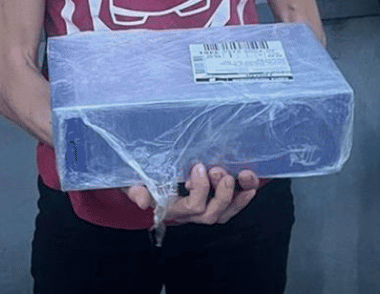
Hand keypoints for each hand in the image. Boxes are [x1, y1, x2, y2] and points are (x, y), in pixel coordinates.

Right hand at [122, 163, 260, 224]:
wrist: (139, 180)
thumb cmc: (135, 179)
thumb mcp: (129, 181)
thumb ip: (134, 190)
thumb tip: (143, 201)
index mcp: (170, 207)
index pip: (192, 207)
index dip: (200, 189)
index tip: (198, 166)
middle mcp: (188, 213)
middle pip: (211, 214)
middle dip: (220, 193)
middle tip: (219, 169)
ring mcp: (201, 209)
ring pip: (223, 213)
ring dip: (235, 195)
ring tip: (241, 175)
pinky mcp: (211, 201)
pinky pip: (231, 208)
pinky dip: (242, 197)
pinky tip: (250, 185)